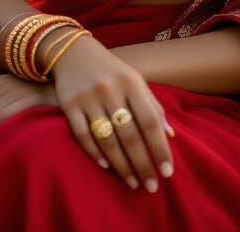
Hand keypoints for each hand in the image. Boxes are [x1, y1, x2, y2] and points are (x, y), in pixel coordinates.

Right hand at [46, 33, 175, 192]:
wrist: (73, 52)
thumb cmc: (112, 71)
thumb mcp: (135, 81)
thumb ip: (152, 106)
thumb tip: (170, 136)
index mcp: (132, 82)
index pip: (150, 120)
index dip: (160, 148)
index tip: (167, 172)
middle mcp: (111, 89)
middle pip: (130, 135)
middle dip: (142, 164)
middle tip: (151, 187)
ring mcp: (88, 97)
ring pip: (108, 140)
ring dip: (122, 166)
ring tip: (133, 183)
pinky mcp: (69, 105)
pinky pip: (83, 135)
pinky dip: (95, 153)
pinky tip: (106, 166)